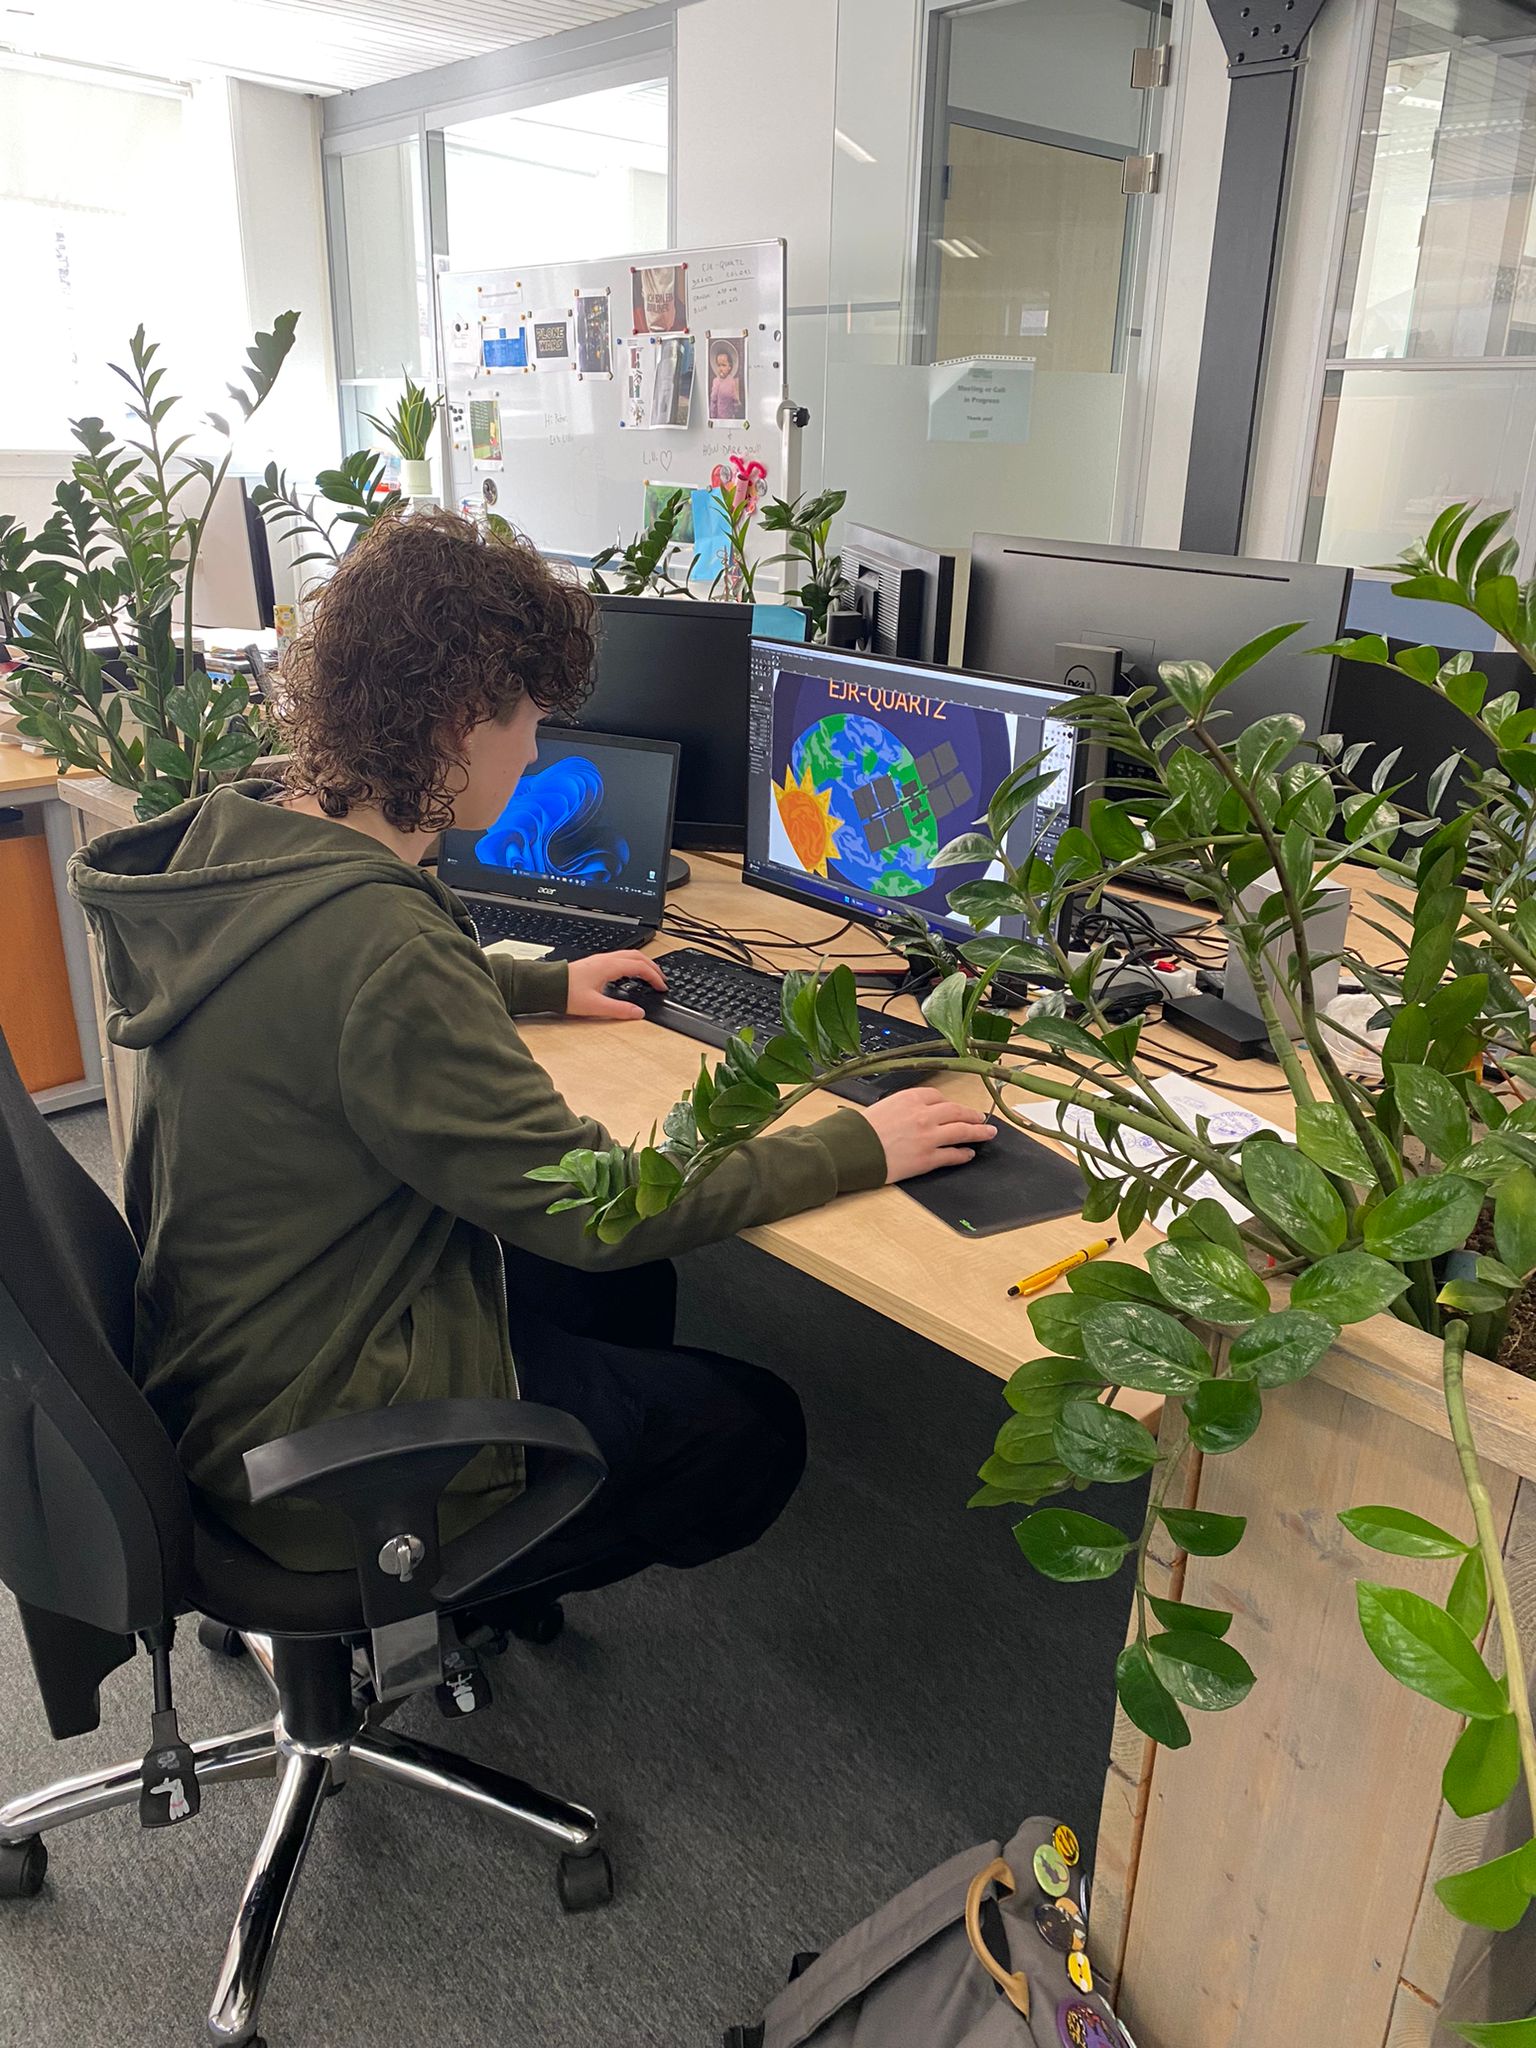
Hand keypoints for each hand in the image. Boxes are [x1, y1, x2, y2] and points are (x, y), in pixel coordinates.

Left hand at [566, 950, 666, 1020]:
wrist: (546, 985)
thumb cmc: (565, 993)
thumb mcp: (595, 1006)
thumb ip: (619, 1010)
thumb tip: (638, 1013)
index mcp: (609, 966)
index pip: (640, 967)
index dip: (654, 977)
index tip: (662, 987)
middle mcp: (605, 960)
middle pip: (637, 956)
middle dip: (653, 967)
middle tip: (662, 979)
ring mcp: (600, 960)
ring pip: (629, 955)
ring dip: (643, 963)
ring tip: (650, 975)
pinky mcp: (594, 963)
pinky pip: (620, 958)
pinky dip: (632, 964)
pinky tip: (630, 975)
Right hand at [856, 1087, 997, 1183]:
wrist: (852, 1150)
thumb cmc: (861, 1130)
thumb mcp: (883, 1107)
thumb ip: (903, 1108)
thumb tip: (917, 1114)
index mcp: (910, 1098)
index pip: (938, 1097)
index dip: (949, 1104)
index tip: (954, 1108)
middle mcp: (923, 1114)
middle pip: (956, 1111)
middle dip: (971, 1114)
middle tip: (981, 1117)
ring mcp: (928, 1137)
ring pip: (962, 1131)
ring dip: (978, 1132)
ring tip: (988, 1133)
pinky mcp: (928, 1158)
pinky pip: (953, 1155)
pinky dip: (963, 1154)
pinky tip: (969, 1154)